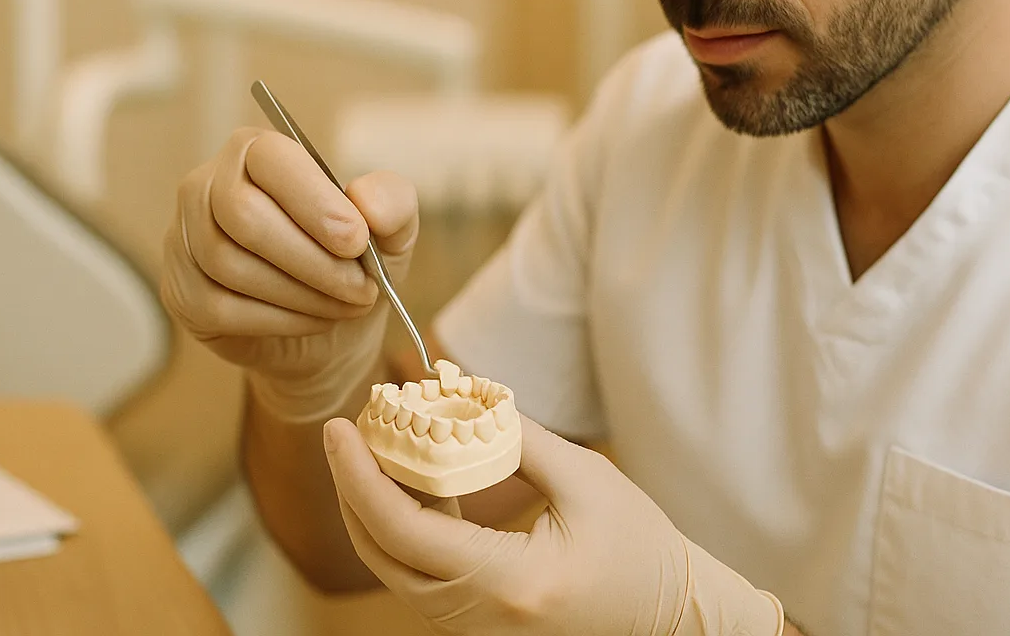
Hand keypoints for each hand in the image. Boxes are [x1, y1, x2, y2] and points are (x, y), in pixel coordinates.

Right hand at [161, 127, 418, 421]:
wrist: (329, 334)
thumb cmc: (352, 264)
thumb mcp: (391, 231)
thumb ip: (393, 203)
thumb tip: (365, 201)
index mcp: (256, 152)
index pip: (269, 158)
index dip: (314, 202)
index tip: (357, 241)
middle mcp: (207, 185)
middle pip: (243, 214)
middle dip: (312, 259)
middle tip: (362, 287)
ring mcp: (183, 239)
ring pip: (230, 264)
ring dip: (302, 293)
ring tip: (345, 303)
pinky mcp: (180, 291)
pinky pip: (221, 306)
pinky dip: (279, 319)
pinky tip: (314, 319)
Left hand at [323, 413, 784, 635]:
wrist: (670, 616)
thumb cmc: (639, 547)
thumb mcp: (587, 479)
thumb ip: (519, 439)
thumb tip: (461, 396)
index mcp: (507, 581)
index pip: (403, 530)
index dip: (359, 476)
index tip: (339, 427)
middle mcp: (479, 619)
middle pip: (382, 554)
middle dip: (352, 489)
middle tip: (350, 431)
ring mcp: (474, 632)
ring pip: (394, 570)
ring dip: (374, 509)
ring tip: (376, 448)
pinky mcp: (476, 628)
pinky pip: (419, 579)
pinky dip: (404, 531)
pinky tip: (413, 484)